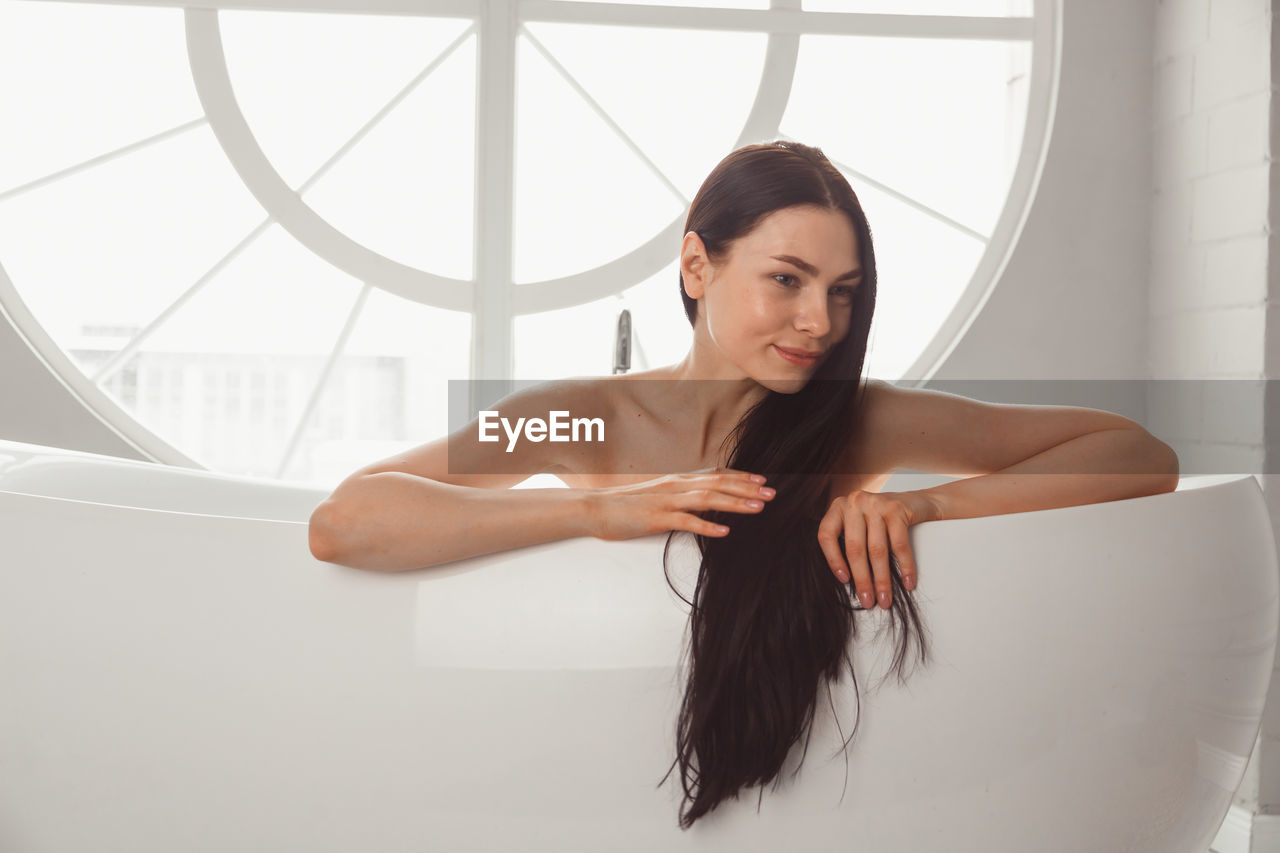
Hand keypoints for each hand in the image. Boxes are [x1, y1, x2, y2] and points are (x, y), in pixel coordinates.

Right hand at [585, 467, 775, 541]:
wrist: (595, 508)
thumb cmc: (626, 505)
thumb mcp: (658, 494)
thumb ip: (680, 494)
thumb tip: (703, 495)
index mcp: (678, 480)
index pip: (716, 475)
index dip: (741, 478)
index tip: (763, 481)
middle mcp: (676, 486)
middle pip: (718, 484)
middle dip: (747, 489)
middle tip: (772, 493)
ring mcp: (667, 501)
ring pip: (708, 499)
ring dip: (735, 503)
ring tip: (757, 508)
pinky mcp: (657, 518)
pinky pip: (686, 522)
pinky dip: (707, 526)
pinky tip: (725, 532)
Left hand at [816, 489, 940, 609]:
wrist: (916, 502)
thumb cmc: (882, 520)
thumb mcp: (859, 525)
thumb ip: (847, 542)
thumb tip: (846, 581)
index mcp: (838, 507)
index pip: (826, 535)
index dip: (833, 560)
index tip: (844, 581)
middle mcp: (855, 502)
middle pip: (854, 548)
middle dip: (862, 579)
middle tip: (867, 601)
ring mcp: (876, 504)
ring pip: (877, 549)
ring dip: (882, 579)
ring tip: (884, 599)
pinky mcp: (897, 509)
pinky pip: (899, 545)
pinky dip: (905, 567)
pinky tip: (907, 583)